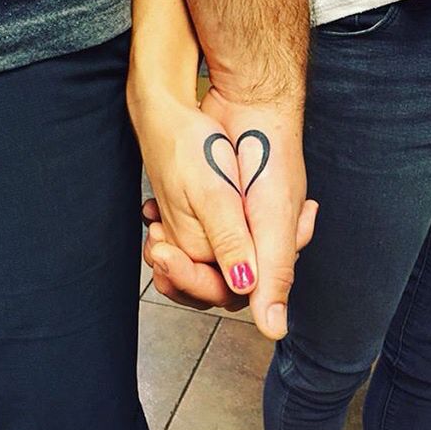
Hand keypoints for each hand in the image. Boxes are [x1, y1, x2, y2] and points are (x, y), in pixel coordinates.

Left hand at [140, 86, 318, 338]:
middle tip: (157, 243)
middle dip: (181, 268)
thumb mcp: (268, 213)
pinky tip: (155, 214)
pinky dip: (171, 227)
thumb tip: (273, 327)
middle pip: (215, 278)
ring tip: (154, 230)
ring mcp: (239, 222)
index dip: (197, 281)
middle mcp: (258, 239)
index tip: (165, 254)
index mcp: (275, 247)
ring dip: (173, 251)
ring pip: (201, 258)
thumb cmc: (265, 153)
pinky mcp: (222, 205)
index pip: (234, 290)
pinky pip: (194, 232)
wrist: (251, 102)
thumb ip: (271, 268)